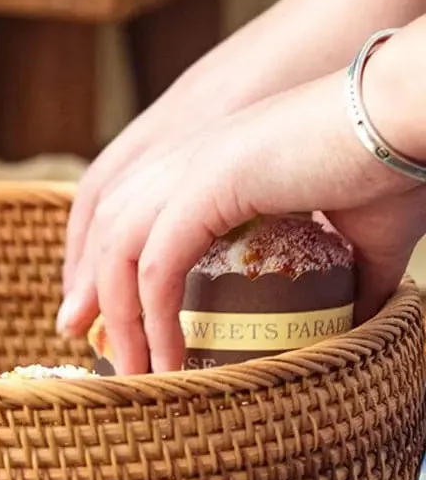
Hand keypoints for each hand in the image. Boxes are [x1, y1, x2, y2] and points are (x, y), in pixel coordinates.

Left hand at [58, 62, 425, 374]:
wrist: (414, 113)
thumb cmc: (394, 166)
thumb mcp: (365, 237)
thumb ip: (357, 277)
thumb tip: (363, 319)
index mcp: (206, 166)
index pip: (127, 213)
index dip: (106, 264)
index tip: (108, 315)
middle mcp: (185, 161)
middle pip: (105, 229)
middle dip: (89, 288)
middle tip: (87, 341)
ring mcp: (193, 168)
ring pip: (119, 248)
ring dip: (116, 312)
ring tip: (127, 366)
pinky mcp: (211, 183)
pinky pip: (158, 262)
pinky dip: (153, 314)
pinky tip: (165, 357)